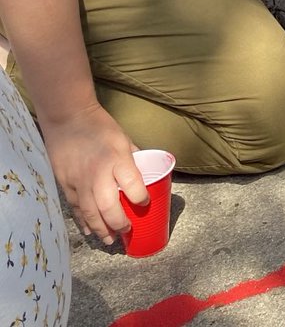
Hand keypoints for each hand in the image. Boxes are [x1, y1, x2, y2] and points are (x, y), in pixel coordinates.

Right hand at [41, 104, 144, 245]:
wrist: (68, 118)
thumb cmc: (101, 127)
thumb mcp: (124, 139)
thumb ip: (133, 158)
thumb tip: (144, 173)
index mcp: (117, 158)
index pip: (132, 184)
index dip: (141, 198)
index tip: (145, 203)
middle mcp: (98, 173)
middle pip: (108, 206)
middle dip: (119, 222)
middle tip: (127, 230)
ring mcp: (79, 181)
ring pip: (89, 212)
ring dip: (101, 229)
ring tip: (110, 240)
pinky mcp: (65, 184)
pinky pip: (75, 207)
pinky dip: (83, 221)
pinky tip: (90, 230)